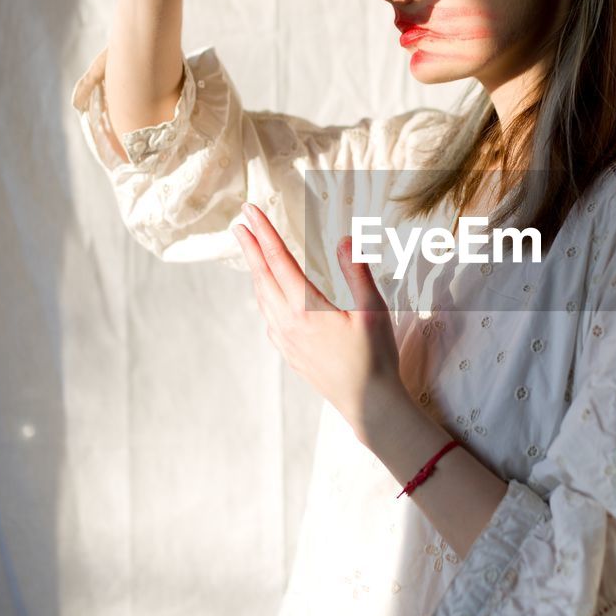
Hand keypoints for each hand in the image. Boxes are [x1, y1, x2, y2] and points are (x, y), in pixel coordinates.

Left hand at [233, 202, 405, 441]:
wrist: (368, 404)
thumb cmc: (375, 358)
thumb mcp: (372, 310)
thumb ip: (357, 272)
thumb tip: (345, 239)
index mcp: (306, 308)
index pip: (279, 260)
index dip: (264, 232)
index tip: (250, 211)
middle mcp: (287, 323)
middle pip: (262, 275)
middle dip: (251, 246)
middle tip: (240, 222)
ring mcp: (285, 340)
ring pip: (262, 297)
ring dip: (256, 270)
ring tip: (252, 252)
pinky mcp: (289, 353)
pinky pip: (268, 317)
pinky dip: (263, 295)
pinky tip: (269, 294)